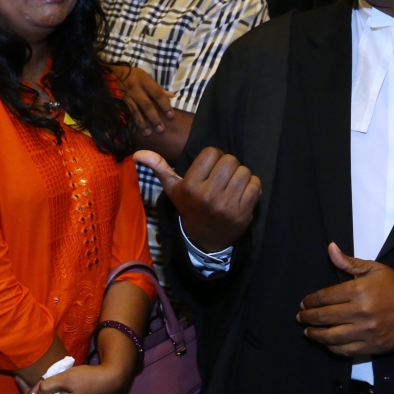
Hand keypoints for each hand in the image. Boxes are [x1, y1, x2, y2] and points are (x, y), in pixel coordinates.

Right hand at [111, 65, 174, 135]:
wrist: (107, 74)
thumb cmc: (129, 74)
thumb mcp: (144, 76)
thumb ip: (157, 87)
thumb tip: (172, 95)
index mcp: (144, 80)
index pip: (157, 94)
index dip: (165, 105)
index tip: (171, 116)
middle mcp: (135, 88)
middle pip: (147, 105)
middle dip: (154, 118)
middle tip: (160, 130)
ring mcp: (125, 96)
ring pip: (135, 112)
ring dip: (142, 123)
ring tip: (148, 133)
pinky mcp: (118, 102)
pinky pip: (125, 114)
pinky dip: (129, 122)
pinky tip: (133, 131)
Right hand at [135, 147, 259, 252]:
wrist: (204, 240)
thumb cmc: (189, 207)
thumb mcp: (172, 190)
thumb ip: (159, 168)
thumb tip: (137, 153)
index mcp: (190, 186)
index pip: (211, 152)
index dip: (213, 157)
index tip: (209, 168)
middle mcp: (208, 195)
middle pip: (230, 160)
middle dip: (227, 165)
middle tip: (222, 177)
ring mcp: (226, 205)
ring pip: (244, 171)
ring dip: (240, 176)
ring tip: (231, 185)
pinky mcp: (243, 213)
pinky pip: (255, 185)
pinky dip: (251, 186)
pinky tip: (241, 194)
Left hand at [296, 243, 393, 356]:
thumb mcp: (374, 269)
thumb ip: (349, 262)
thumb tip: (330, 248)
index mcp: (359, 290)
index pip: (325, 297)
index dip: (310, 301)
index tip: (303, 303)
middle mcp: (360, 312)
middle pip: (324, 317)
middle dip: (308, 317)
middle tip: (300, 317)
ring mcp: (366, 332)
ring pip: (332, 337)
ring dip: (316, 335)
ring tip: (308, 332)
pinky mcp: (373, 347)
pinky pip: (346, 350)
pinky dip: (333, 348)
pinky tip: (326, 343)